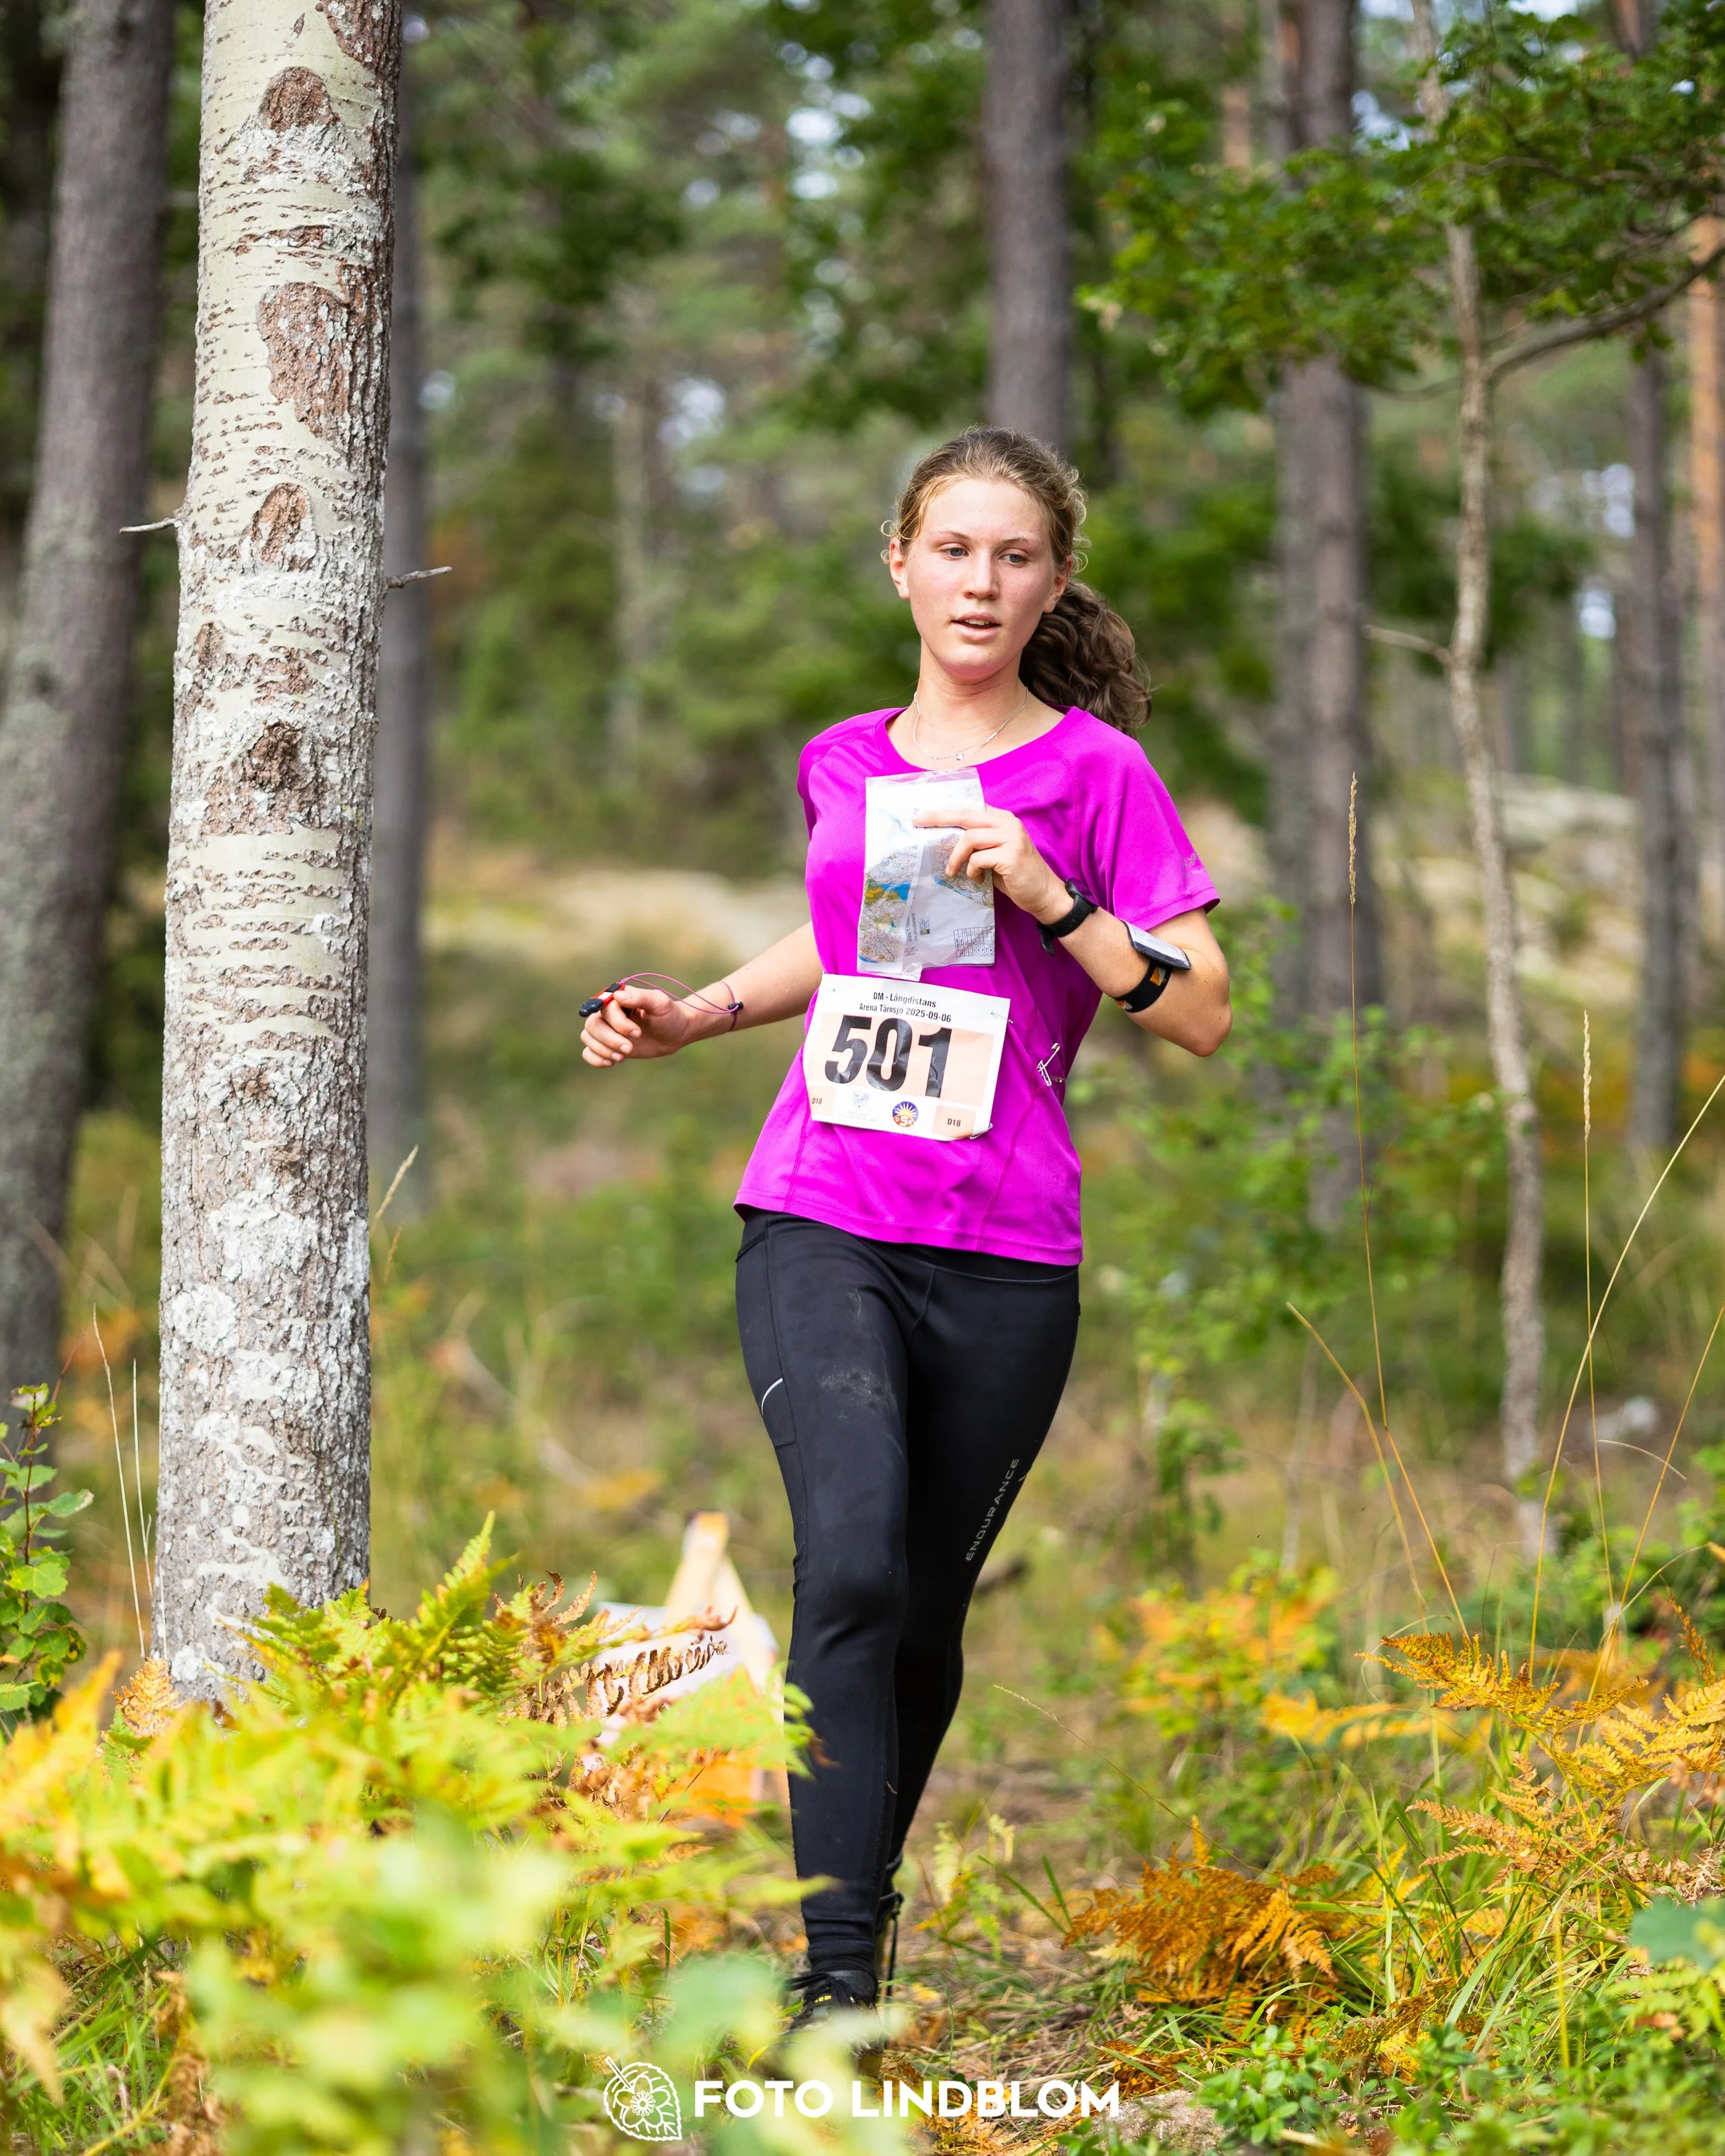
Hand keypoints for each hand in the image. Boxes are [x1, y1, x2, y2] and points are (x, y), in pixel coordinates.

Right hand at [580, 984, 706, 1067]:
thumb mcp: (659, 1003)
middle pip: (593, 1025)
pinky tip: (611, 1062)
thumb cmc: (668, 1015)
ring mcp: (606, 1029)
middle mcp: (608, 1012)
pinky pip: (588, 1051)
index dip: (618, 1023)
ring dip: (603, 1049)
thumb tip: (618, 995)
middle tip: (629, 1048)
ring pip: (588, 1037)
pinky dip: (595, 1058)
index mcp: (618, 998)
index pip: (605, 1009)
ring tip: (623, 1056)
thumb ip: (640, 997)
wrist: (675, 1033)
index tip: (638, 1033)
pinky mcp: (607, 1044)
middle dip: (610, 1039)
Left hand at [915, 805, 1067, 921]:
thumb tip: (947, 839)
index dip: (946, 811)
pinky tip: (979, 880)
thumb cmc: (1016, 876)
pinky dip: (972, 871)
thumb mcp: (996, 853)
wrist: (1044, 894)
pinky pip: (978, 859)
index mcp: (1003, 819)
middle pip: (966, 815)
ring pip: (970, 838)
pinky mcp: (1011, 855)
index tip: (924, 815)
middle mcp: (1008, 823)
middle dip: (939, 818)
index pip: (970, 809)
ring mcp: (1011, 838)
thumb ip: (979, 842)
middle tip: (918, 821)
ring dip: (957, 857)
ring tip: (953, 872)